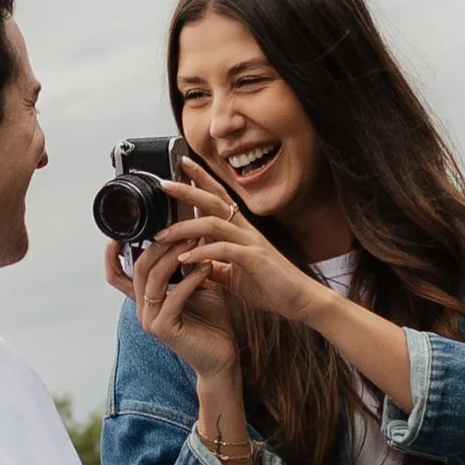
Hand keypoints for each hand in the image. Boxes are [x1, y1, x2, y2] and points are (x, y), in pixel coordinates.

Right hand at [103, 226, 239, 377]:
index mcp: (145, 298)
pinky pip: (173, 296)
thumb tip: (187, 230)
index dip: (113, 253)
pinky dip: (190, 279)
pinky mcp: (165, 329)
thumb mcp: (197, 285)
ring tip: (197, 240)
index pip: (117, 274)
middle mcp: (143, 309)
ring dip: (176, 256)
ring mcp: (151, 320)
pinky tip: (207, 266)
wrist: (222, 358)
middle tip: (184, 226)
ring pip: (154, 278)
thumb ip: (186, 264)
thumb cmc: (212, 322)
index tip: (128, 227)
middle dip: (161, 243)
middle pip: (140, 267)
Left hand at [147, 171, 326, 328]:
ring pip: (213, 223)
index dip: (201, 179)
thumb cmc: (272, 286)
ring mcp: (251, 242)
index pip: (218, 196)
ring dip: (185, 227)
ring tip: (163, 235)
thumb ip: (216, 266)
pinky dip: (202, 253)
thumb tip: (196, 263)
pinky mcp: (255, 259)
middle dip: (188, 189)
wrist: (301, 300)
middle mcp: (246, 229)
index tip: (181, 164)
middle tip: (164, 183)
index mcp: (241, 229)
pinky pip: (224, 250)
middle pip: (214, 200)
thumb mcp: (236, 275)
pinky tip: (186, 259)